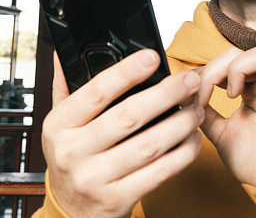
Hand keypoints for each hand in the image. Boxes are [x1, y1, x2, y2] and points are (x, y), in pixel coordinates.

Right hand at [43, 49, 203, 217]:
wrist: (70, 213)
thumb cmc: (72, 158)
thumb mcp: (59, 125)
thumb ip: (65, 88)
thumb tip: (63, 53)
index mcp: (58, 126)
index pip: (95, 92)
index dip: (126, 72)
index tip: (152, 56)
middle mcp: (73, 152)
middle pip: (128, 116)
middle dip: (165, 95)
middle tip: (190, 80)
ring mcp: (95, 179)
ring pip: (148, 145)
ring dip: (180, 124)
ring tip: (196, 109)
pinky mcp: (117, 200)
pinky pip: (158, 173)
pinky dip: (181, 154)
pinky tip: (192, 138)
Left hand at [196, 43, 255, 189]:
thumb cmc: (253, 161)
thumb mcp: (219, 133)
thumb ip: (205, 112)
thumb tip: (184, 95)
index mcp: (249, 89)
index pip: (227, 59)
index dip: (205, 71)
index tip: (191, 97)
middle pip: (242, 50)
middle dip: (216, 67)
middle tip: (206, 93)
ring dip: (241, 67)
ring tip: (231, 94)